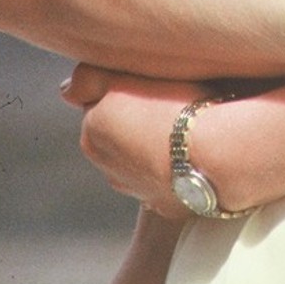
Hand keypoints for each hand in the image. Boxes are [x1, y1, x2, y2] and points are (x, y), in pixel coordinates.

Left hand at [63, 65, 204, 218]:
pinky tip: (195, 154)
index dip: (127, 90)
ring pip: (143, 159)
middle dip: (139, 121)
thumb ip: (90, 78)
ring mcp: (138, 192)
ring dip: (156, 146)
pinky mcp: (167, 207)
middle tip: (171, 102)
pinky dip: (176, 168)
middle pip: (121, 134)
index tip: (152, 83)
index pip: (102, 104)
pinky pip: (168, 180)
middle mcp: (108, 169)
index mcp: (93, 134)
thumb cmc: (176, 106)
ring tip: (187, 129)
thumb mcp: (126, 76)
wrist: (217, 153)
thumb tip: (67, 89)